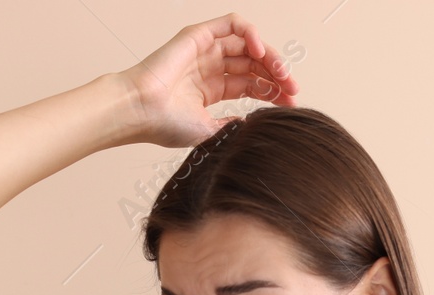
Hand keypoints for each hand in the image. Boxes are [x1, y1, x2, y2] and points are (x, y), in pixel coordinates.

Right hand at [116, 11, 299, 148]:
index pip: (252, 84)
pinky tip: (261, 52)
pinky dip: (251, 32)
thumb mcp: (208, 131)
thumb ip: (231, 127)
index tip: (291, 104)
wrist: (141, 111)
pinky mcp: (199, 35)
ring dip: (270, 57)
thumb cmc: (164, 125)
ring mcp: (205, 51)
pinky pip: (232, 24)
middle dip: (277, 75)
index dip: (274, 91)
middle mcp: (210, 68)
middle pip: (254, 65)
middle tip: (293, 90)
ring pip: (248, 45)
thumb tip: (251, 125)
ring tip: (282, 73)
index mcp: (211, 89)